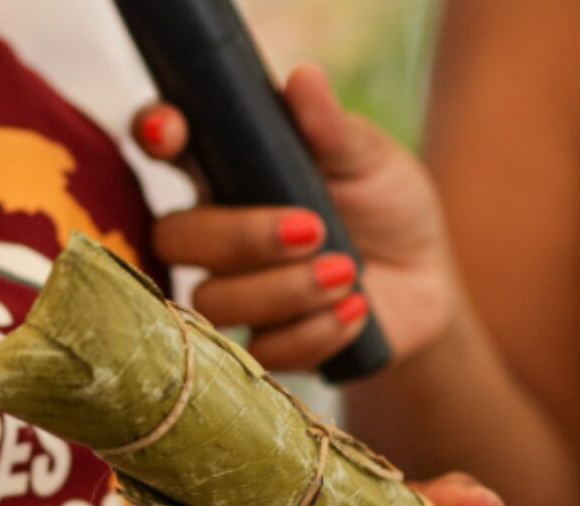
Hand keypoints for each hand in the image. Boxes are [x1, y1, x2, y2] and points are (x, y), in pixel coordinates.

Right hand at [132, 65, 462, 371]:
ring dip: (285, 290)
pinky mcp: (258, 345)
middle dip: (241, 237)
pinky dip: (314, 332)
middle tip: (314, 229)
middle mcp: (214, 231)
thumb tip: (303, 79)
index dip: (154, 136)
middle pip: (173, 238)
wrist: (425, 282)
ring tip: (348, 274)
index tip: (171, 135)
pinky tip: (357, 311)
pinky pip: (258, 351)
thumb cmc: (386, 205)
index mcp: (229, 169)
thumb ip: (331, 128)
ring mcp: (230, 290)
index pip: (165, 145)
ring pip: (212, 300)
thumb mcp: (370, 159)